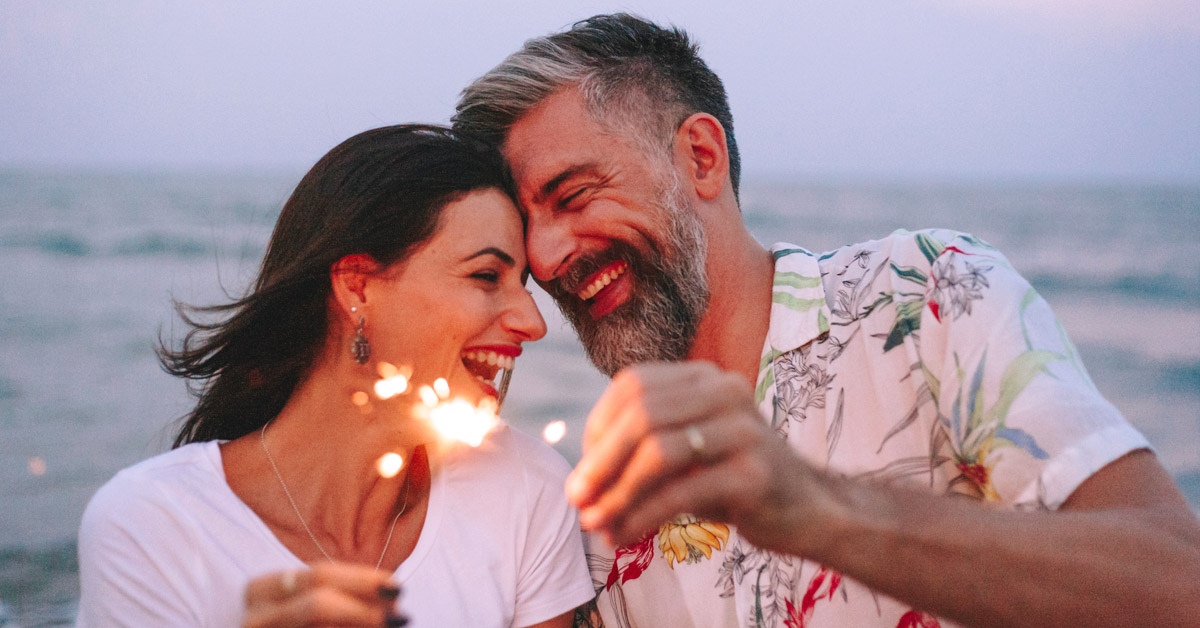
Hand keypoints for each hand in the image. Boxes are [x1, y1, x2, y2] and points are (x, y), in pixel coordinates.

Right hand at [243, 563, 407, 627]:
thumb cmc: (291, 622)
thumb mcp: (308, 603)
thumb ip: (342, 595)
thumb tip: (392, 596)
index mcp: (261, 589)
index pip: (319, 574)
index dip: (362, 579)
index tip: (397, 585)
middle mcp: (255, 617)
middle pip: (318, 605)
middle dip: (364, 610)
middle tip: (401, 616)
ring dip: (362, 627)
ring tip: (391, 624)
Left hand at [564, 361, 829, 551]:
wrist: (806, 509)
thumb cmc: (732, 479)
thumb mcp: (685, 452)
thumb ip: (640, 449)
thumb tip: (579, 482)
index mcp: (705, 376)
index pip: (632, 385)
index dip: (597, 426)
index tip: (584, 470)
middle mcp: (726, 391)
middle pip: (642, 415)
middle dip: (600, 461)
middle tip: (576, 500)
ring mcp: (745, 429)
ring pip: (658, 452)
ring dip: (618, 492)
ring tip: (596, 524)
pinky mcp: (755, 473)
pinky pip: (682, 491)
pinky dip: (644, 516)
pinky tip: (626, 535)